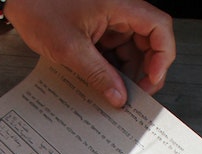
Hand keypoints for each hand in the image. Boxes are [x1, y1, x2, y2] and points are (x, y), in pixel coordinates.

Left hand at [2, 0, 174, 107]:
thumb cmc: (39, 8)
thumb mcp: (70, 48)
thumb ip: (99, 74)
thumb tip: (119, 97)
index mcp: (120, 5)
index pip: (159, 27)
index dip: (162, 56)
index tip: (151, 79)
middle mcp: (120, 10)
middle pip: (149, 41)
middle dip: (145, 70)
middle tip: (134, 95)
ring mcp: (109, 19)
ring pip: (132, 49)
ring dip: (127, 72)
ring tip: (116, 93)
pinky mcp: (98, 29)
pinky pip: (115, 50)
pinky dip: (113, 68)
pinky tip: (105, 84)